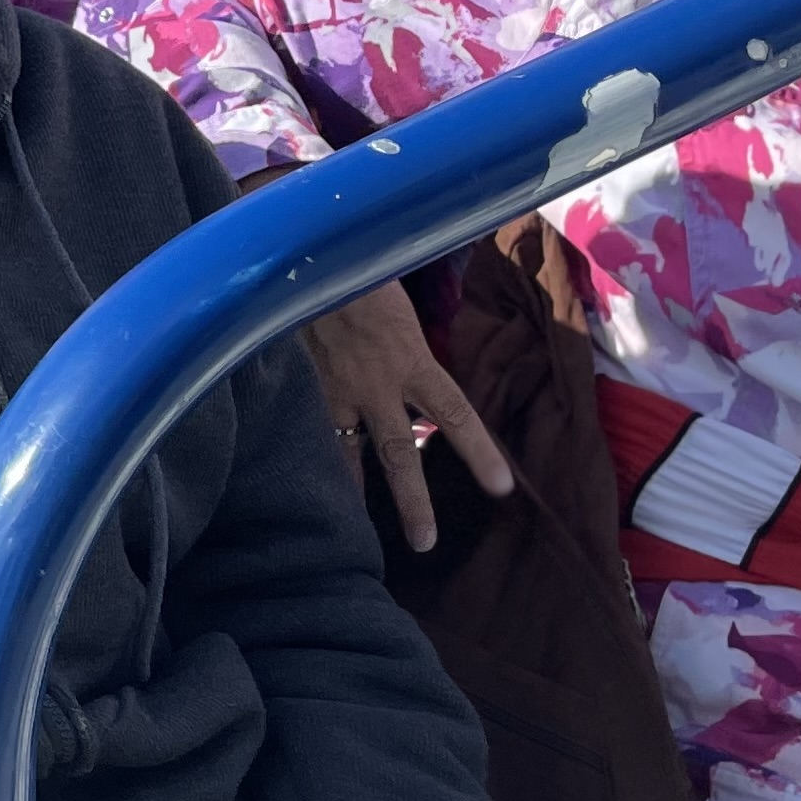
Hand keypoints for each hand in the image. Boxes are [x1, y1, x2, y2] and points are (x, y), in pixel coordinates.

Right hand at [299, 282, 514, 554]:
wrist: (304, 257)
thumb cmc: (362, 268)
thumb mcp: (401, 299)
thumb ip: (410, 336)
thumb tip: (420, 354)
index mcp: (412, 360)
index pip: (456, 415)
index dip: (479, 453)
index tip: (502, 489)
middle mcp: (376, 385)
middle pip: (400, 455)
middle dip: (412, 502)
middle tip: (424, 542)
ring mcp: (334, 390)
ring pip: (346, 456)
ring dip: (353, 495)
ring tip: (354, 532)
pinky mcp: (300, 387)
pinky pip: (306, 430)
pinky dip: (305, 456)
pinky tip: (299, 480)